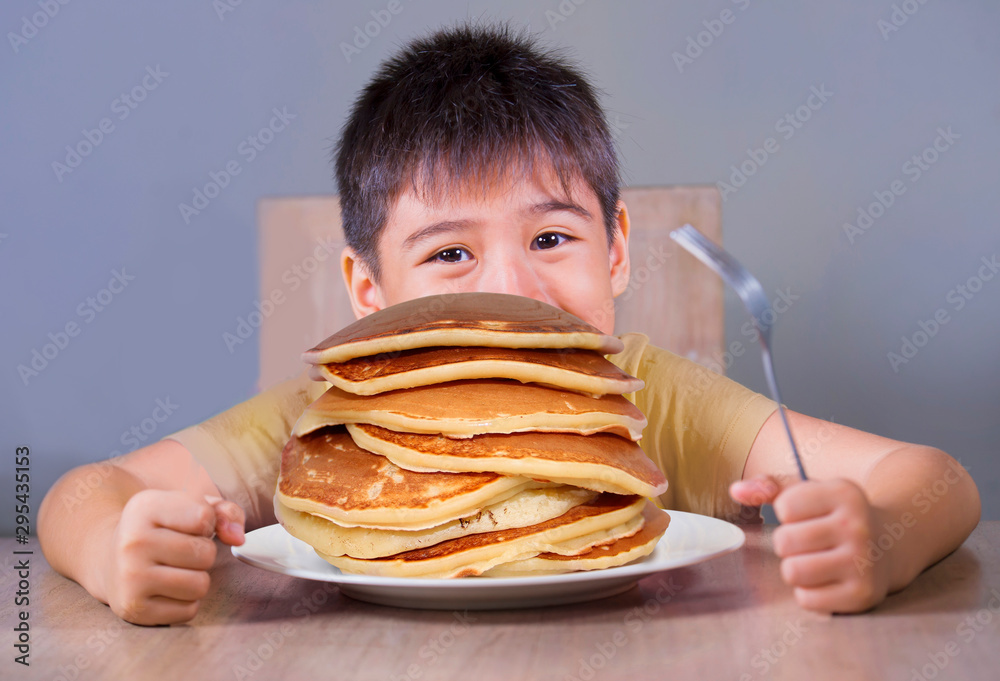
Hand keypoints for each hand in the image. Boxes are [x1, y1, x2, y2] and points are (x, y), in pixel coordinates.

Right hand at [103, 490, 244, 624]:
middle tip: (181, 551)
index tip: (190, 525)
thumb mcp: (188, 506)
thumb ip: (224, 512)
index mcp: (146, 507)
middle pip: (205, 554)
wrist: (109, 558)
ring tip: (175, 569)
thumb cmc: (160, 529)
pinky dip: (185, 602)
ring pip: (200, 585)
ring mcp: (130, 577)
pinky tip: (166, 589)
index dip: (207, 524)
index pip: (205, 517)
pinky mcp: (133, 608)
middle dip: (203, 553)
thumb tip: (238, 538)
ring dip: (196, 579)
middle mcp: (133, 541)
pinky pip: (188, 610)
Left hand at [730, 475, 890, 612]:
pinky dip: (808, 593)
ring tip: (813, 561)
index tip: (807, 515)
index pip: (784, 506)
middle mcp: (857, 526)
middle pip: (784, 541)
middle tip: (809, 543)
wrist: (889, 545)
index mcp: (843, 493)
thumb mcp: (808, 492)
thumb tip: (735, 491)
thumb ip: (768, 487)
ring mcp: (863, 562)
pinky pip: (806, 599)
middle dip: (787, 544)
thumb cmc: (834, 516)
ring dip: (795, 569)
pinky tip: (826, 580)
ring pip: (792, 572)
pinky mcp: (863, 594)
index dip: (787, 513)